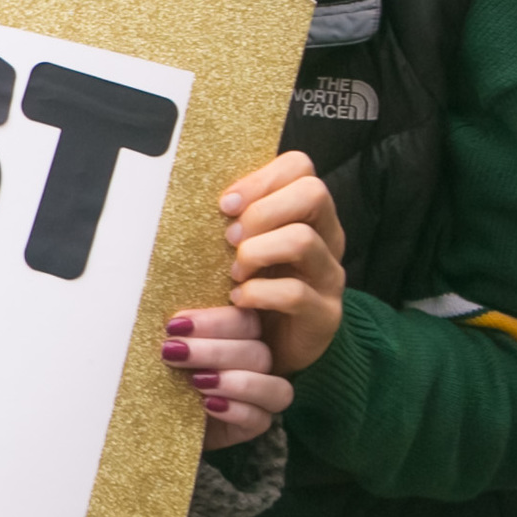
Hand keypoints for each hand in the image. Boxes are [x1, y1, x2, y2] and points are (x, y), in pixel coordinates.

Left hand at [158, 304, 291, 448]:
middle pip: (258, 351)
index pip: (245, 319)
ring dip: (235, 381)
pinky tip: (208, 405)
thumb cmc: (157, 374)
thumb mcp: (163, 350)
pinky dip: (237, 410)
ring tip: (197, 381)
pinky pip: (261, 419)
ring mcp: (259, 396)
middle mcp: (254, 362)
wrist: (150, 417)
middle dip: (213, 351)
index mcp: (237, 334)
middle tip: (172, 353)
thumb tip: (171, 319)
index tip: (174, 326)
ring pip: (273, 386)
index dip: (214, 321)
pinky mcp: (252, 425)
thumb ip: (176, 333)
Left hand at [220, 151, 345, 373]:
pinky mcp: (324, 314)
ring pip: (302, 239)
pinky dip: (257, 293)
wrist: (277, 350)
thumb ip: (234, 220)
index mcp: (307, 214)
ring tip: (233, 272)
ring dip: (255, 252)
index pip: (300, 167)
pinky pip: (294, 292)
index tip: (225, 204)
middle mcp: (327, 238)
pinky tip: (238, 299)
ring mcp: (329, 276)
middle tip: (230, 238)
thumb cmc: (251, 288)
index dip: (260, 178)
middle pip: (312, 192)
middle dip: (261, 211)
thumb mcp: (241, 248)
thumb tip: (186, 192)